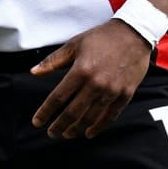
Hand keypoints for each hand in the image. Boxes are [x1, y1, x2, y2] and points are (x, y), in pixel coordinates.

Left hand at [30, 20, 152, 139]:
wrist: (134, 34)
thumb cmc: (102, 38)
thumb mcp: (74, 44)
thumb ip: (53, 60)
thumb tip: (34, 72)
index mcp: (81, 70)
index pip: (58, 97)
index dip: (46, 112)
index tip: (37, 121)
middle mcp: (96, 84)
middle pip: (73, 112)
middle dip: (59, 126)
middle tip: (52, 133)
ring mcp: (112, 91)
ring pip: (90, 118)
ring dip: (76, 129)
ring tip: (67, 134)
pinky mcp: (125, 95)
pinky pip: (110, 116)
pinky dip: (98, 127)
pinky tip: (89, 132)